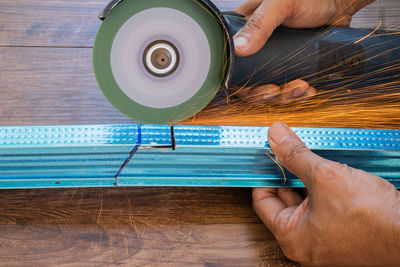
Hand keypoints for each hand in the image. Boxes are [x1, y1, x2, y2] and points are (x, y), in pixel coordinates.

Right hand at [233, 0, 373, 103]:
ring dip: (285, 95)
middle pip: (251, 83)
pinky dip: (299, 93)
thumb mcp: (280, 5)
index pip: (233, 64)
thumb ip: (259, 24)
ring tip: (300, 87)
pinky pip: (290, 87)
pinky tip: (308, 88)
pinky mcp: (293, 66)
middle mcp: (257, 48)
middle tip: (276, 91)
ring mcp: (275, 59)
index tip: (252, 88)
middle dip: (264, 93)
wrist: (337, 2)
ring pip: (272, 89)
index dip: (240, 82)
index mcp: (245, 32)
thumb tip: (239, 48)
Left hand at [253, 122, 399, 265]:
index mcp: (291, 236)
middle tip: (289, 153)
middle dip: (287, 176)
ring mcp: (324, 242)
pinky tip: (329, 176)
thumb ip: (296, 155)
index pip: (262, 201)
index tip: (267, 156)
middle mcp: (304, 244)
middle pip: (283, 202)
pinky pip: (322, 211)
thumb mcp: (325, 176)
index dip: (265, 175)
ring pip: (305, 205)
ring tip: (310, 162)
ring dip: (305, 183)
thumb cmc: (371, 217)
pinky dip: (321, 193)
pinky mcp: (341, 237)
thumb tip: (275, 136)